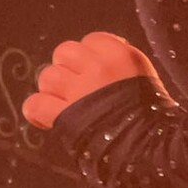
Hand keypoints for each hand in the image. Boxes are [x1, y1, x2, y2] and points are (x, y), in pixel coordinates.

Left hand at [23, 30, 175, 129]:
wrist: (151, 147)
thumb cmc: (152, 114)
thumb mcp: (142, 76)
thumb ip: (120, 63)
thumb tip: (97, 57)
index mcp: (121, 55)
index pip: (91, 40)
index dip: (88, 55)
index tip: (93, 70)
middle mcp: (98, 68)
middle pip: (64, 52)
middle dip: (66, 68)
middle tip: (76, 86)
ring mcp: (80, 90)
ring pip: (47, 76)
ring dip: (52, 90)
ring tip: (64, 103)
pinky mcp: (65, 114)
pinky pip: (35, 104)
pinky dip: (37, 111)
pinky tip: (46, 118)